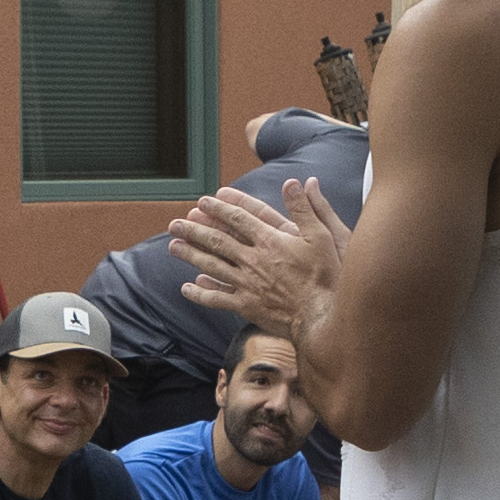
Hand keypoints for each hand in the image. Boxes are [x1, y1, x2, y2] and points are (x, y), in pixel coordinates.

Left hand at [170, 177, 345, 330]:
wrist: (321, 316)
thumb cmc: (326, 276)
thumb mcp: (323, 236)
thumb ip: (305, 209)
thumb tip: (292, 182)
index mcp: (271, 241)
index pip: (239, 219)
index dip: (219, 209)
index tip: (203, 202)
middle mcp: (253, 260)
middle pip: (217, 241)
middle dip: (194, 230)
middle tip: (175, 223)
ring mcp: (247, 284)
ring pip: (212, 266)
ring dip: (190, 255)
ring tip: (173, 247)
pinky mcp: (246, 306)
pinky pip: (217, 298)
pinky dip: (201, 292)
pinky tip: (188, 286)